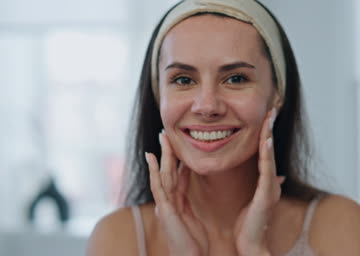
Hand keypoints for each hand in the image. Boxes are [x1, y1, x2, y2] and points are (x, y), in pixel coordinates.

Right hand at [146, 131, 208, 255]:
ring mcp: (164, 205)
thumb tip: (188, 180)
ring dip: (162, 155)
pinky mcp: (164, 210)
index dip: (176, 158)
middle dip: (168, 151)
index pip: (176, 175)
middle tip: (167, 132)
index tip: (178, 143)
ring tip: (162, 137)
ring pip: (163, 174)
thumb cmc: (192, 242)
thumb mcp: (191, 215)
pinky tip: (152, 158)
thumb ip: (187, 199)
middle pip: (167, 171)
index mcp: (174, 202)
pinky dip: (155, 171)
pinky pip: (159, 187)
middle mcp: (166, 201)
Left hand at [234, 108, 284, 255]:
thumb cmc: (249, 224)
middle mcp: (270, 181)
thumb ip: (264, 185)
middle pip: (269, 149)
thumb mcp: (255, 199)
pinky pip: (266, 171)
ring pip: (269, 156)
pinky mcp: (267, 194)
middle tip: (272, 107)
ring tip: (269, 117)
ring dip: (269, 135)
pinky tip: (265, 141)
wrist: (251, 244)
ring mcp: (270, 187)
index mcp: (265, 181)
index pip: (264, 151)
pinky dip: (267, 155)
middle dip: (270, 127)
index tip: (267, 115)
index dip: (266, 132)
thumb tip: (277, 176)